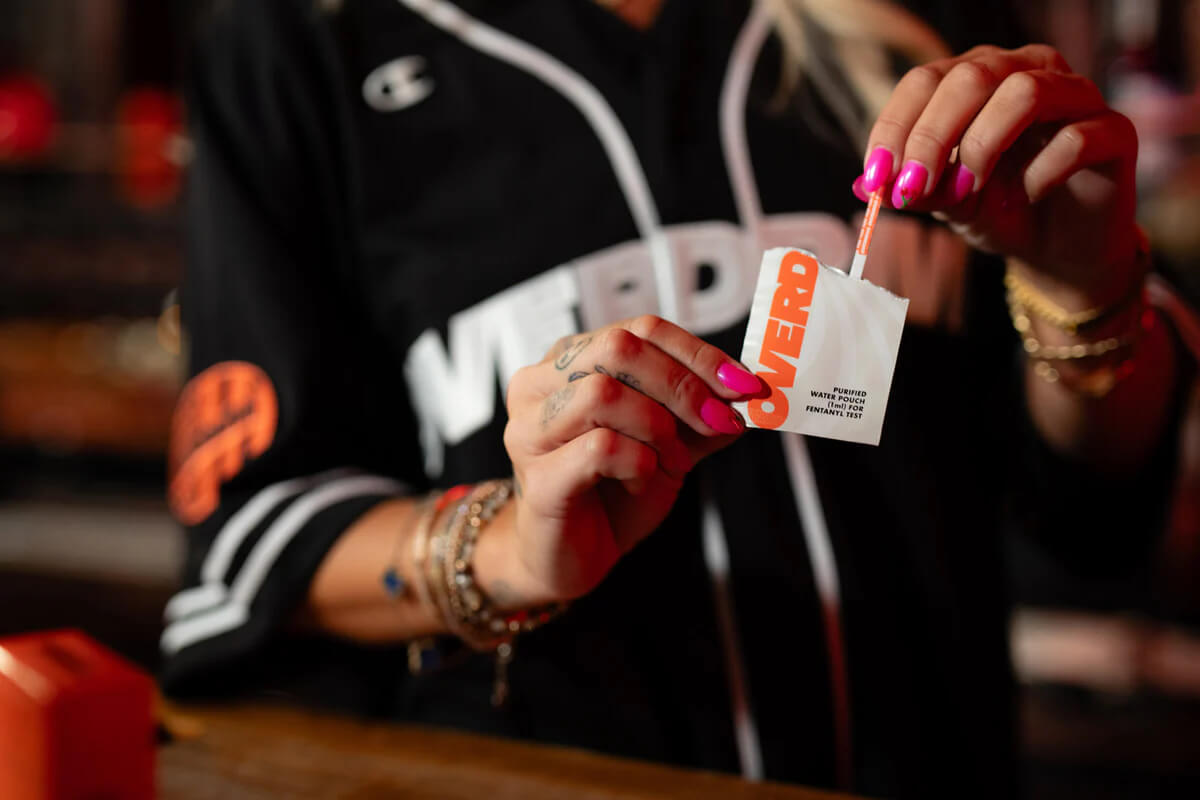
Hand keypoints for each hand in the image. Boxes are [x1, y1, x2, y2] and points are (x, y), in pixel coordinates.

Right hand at [497, 316, 757, 602]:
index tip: (744, 384)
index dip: (699, 354)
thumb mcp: (669, 444)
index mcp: (570, 361)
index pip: (641, 330)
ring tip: (672, 459)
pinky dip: (638, 464)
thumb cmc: (610, 493)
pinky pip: (601, 448)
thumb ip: (702, 414)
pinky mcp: (538, 477)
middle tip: (719, 419)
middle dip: (683, 385)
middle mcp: (540, 385)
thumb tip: (746, 393)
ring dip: (657, 426)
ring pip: (603, 393)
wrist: (571, 556)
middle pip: (618, 347)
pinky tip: (641, 481)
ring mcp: (531, 429)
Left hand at [854, 44, 1140, 304]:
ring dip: (984, 147)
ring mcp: (1075, 96)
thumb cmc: (998, 211)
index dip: (895, 127)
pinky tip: (1030, 196)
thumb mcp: (944, 202)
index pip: (925, 80)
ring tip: (971, 190)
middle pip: (971, 77)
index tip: (876, 177)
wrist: (1056, 250)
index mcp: (977, 78)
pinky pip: (1074, 138)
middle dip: (932, 137)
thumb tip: (866, 183)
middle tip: (914, 187)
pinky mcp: (1114, 131)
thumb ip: (911, 186)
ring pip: (1024, 92)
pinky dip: (1041, 174)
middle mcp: (1027, 71)